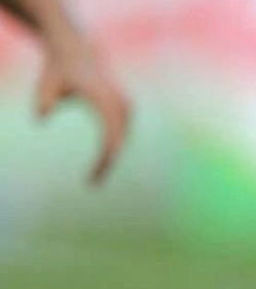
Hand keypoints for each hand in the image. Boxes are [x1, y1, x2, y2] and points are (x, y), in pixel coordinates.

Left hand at [36, 38, 129, 184]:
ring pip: (122, 139)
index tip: (93, 177)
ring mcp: (126, 105)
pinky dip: (114, 147)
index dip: (104, 160)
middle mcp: (121, 103)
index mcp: (105, 99)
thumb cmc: (58, 70)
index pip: (111, 137)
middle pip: (119, 142)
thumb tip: (40, 119)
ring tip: (96, 175)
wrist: (76, 49)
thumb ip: (43, 100)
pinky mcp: (126, 108)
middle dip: (107, 164)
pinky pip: (122, 133)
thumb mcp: (47, 83)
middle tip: (93, 184)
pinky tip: (103, 161)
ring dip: (112, 157)